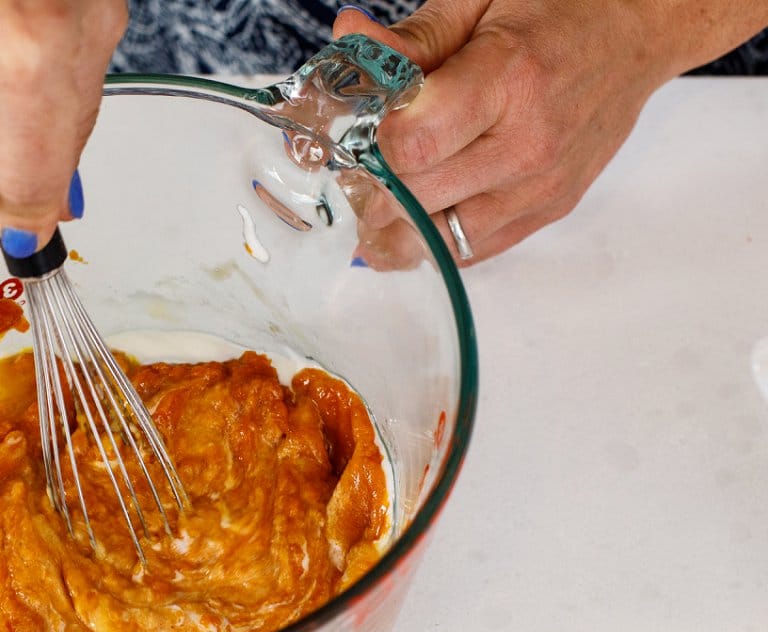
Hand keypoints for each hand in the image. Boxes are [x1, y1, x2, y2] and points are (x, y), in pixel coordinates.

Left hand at [334, 1, 767, 263]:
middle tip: (351, 179)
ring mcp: (543, 185)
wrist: (640, 29)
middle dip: (371, 194)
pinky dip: (434, 246)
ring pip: (443, 241)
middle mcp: (529, 143)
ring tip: (370, 214)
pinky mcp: (551, 209)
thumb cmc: (560, 7)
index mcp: (508, 79)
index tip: (357, 136)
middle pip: (419, 199)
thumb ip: (412, 37)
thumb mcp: (480, 2)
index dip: (371, 148)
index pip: (413, 146)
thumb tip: (349, 40)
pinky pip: (476, 249)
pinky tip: (408, 229)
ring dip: (395, 235)